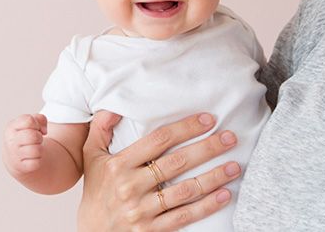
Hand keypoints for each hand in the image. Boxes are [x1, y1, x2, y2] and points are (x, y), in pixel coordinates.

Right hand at [3, 113, 47, 175]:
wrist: (14, 157)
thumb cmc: (24, 136)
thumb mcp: (29, 123)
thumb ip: (39, 119)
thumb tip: (44, 130)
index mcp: (11, 128)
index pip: (29, 121)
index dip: (36, 123)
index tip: (35, 128)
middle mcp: (11, 141)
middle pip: (33, 136)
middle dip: (39, 137)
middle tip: (36, 139)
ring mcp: (15, 155)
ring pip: (37, 150)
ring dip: (40, 149)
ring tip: (34, 148)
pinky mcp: (21, 167)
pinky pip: (37, 163)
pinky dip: (38, 160)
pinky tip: (33, 158)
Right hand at [78, 111, 241, 231]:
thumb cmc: (96, 191)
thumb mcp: (90, 156)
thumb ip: (100, 129)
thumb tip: (113, 105)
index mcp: (119, 164)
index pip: (158, 140)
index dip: (185, 128)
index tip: (207, 119)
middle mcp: (131, 186)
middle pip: (177, 162)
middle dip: (207, 148)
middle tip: (230, 138)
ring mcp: (142, 210)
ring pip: (185, 190)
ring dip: (213, 177)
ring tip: (234, 166)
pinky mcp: (152, 230)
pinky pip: (184, 216)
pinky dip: (207, 206)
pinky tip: (224, 195)